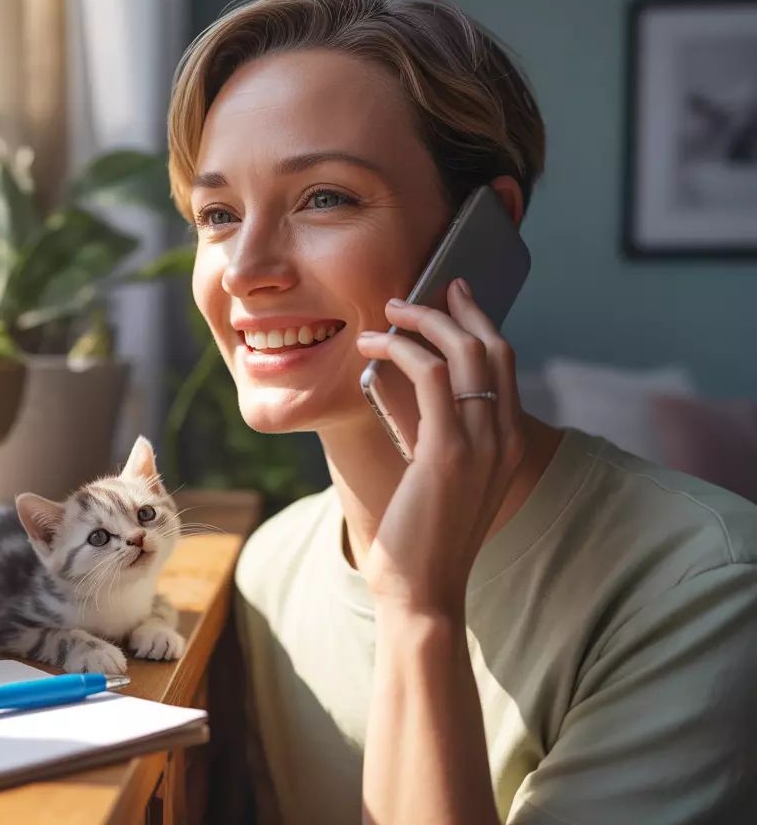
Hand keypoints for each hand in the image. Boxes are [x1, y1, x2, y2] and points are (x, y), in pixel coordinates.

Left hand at [355, 279, 524, 616]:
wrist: (424, 594)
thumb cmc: (421, 540)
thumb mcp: (437, 478)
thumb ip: (434, 434)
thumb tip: (404, 387)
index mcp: (509, 445)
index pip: (504, 365)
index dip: (479, 323)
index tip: (454, 297)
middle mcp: (506, 439)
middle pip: (492, 347)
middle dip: (457, 308)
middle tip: (422, 288)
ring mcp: (483, 444)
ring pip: (464, 352)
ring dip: (423, 320)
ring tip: (387, 310)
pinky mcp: (448, 451)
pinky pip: (429, 374)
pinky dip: (401, 347)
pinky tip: (372, 343)